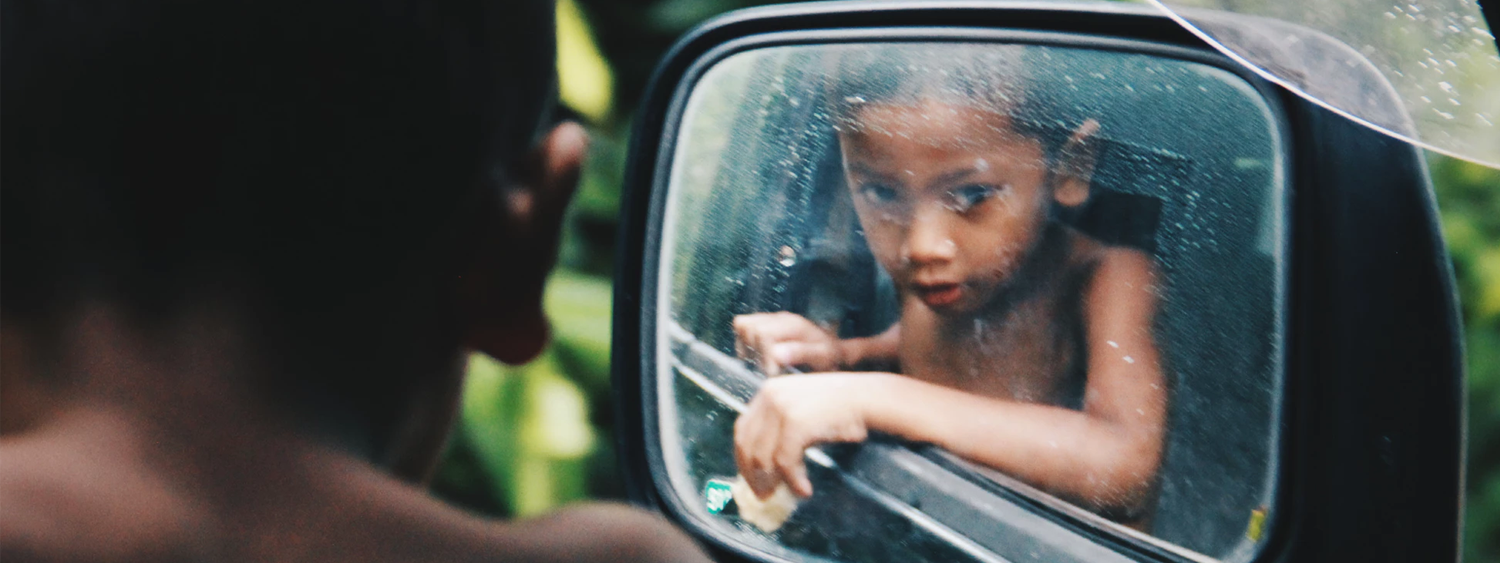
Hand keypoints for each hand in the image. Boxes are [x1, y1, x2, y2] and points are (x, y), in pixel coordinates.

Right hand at [732, 312, 844, 376]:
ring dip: (747, 346)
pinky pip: (742, 324)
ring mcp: (771, 318)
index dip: (764, 357)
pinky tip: (756, 354)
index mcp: (794, 325)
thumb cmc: (829, 356)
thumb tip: (777, 355)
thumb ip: (801, 354)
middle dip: (756, 353)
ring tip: (762, 361)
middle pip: (751, 329)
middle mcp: (781, 318)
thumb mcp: (822, 357)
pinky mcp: (764, 322)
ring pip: (743, 324)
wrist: (834, 349)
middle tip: (769, 368)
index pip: (764, 334)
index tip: (773, 373)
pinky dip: (743, 340)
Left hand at [734, 374, 874, 498]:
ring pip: (763, 456)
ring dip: (774, 481)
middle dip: (752, 474)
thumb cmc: (843, 408)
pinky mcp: (796, 423)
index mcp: (769, 390)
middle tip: (763, 495)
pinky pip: (785, 462)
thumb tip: (764, 462)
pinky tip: (804, 490)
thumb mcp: (804, 408)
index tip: (752, 477)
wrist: (869, 398)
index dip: (744, 457)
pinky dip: (793, 480)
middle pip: (747, 444)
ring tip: (786, 494)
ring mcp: (782, 408)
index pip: (743, 428)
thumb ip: (782, 425)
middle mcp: (771, 396)